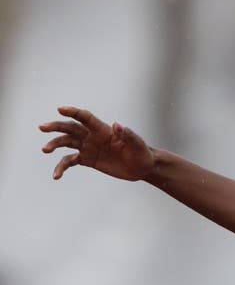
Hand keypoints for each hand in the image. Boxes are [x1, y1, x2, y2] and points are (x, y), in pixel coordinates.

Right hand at [39, 106, 154, 181]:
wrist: (142, 168)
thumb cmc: (141, 153)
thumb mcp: (137, 144)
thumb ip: (127, 134)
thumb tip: (117, 125)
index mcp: (103, 130)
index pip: (85, 118)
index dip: (73, 112)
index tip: (60, 109)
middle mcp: (93, 136)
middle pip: (70, 128)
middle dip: (56, 127)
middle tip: (42, 127)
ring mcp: (89, 148)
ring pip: (66, 143)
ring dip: (55, 144)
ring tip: (45, 150)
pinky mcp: (88, 160)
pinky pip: (70, 161)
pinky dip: (61, 167)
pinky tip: (56, 175)